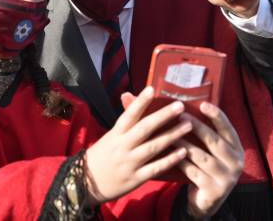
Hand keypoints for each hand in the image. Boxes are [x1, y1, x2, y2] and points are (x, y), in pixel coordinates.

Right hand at [85, 87, 191, 204]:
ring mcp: (129, 163)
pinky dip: (169, 160)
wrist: (85, 185)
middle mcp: (122, 146)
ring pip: (153, 147)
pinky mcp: (135, 179)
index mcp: (115, 134)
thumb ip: (124, 120)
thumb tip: (129, 96)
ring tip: (188, 125)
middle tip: (180, 106)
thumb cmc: (101, 157)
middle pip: (144, 128)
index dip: (140, 102)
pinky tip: (183, 153)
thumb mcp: (109, 137)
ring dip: (172, 135)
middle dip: (163, 116)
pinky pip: (155, 168)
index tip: (152, 89)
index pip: (129, 114)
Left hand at [176, 102, 243, 217]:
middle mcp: (236, 163)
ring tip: (170, 134)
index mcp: (237, 149)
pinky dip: (180, 161)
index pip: (228, 129)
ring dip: (184, 144)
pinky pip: (193, 172)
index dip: (217, 116)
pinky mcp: (213, 190)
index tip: (203, 104)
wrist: (206, 202)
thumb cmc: (206, 169)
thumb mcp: (213, 152)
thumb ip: (208, 134)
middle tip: (181, 115)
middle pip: (214, 141)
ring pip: (201, 157)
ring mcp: (226, 178)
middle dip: (197, 127)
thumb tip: (189, 108)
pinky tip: (169, 154)